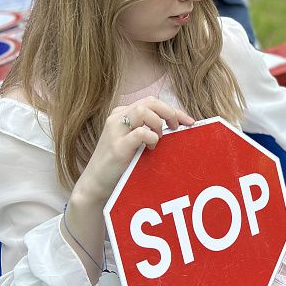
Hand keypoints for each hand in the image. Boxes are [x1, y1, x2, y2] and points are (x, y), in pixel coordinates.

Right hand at [73, 97, 194, 203]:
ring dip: (157, 124)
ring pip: (142, 111)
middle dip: (169, 112)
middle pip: (149, 101)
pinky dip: (151, 138)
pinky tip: (151, 148)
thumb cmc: (120, 163)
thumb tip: (175, 126)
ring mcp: (116, 131)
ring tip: (159, 139)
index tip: (188, 121)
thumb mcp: (134, 141)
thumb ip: (147, 130)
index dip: (173, 110)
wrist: (96, 183)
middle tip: (176, 128)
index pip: (151, 102)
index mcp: (122, 114)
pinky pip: (140, 132)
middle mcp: (117, 118)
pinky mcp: (117, 146)